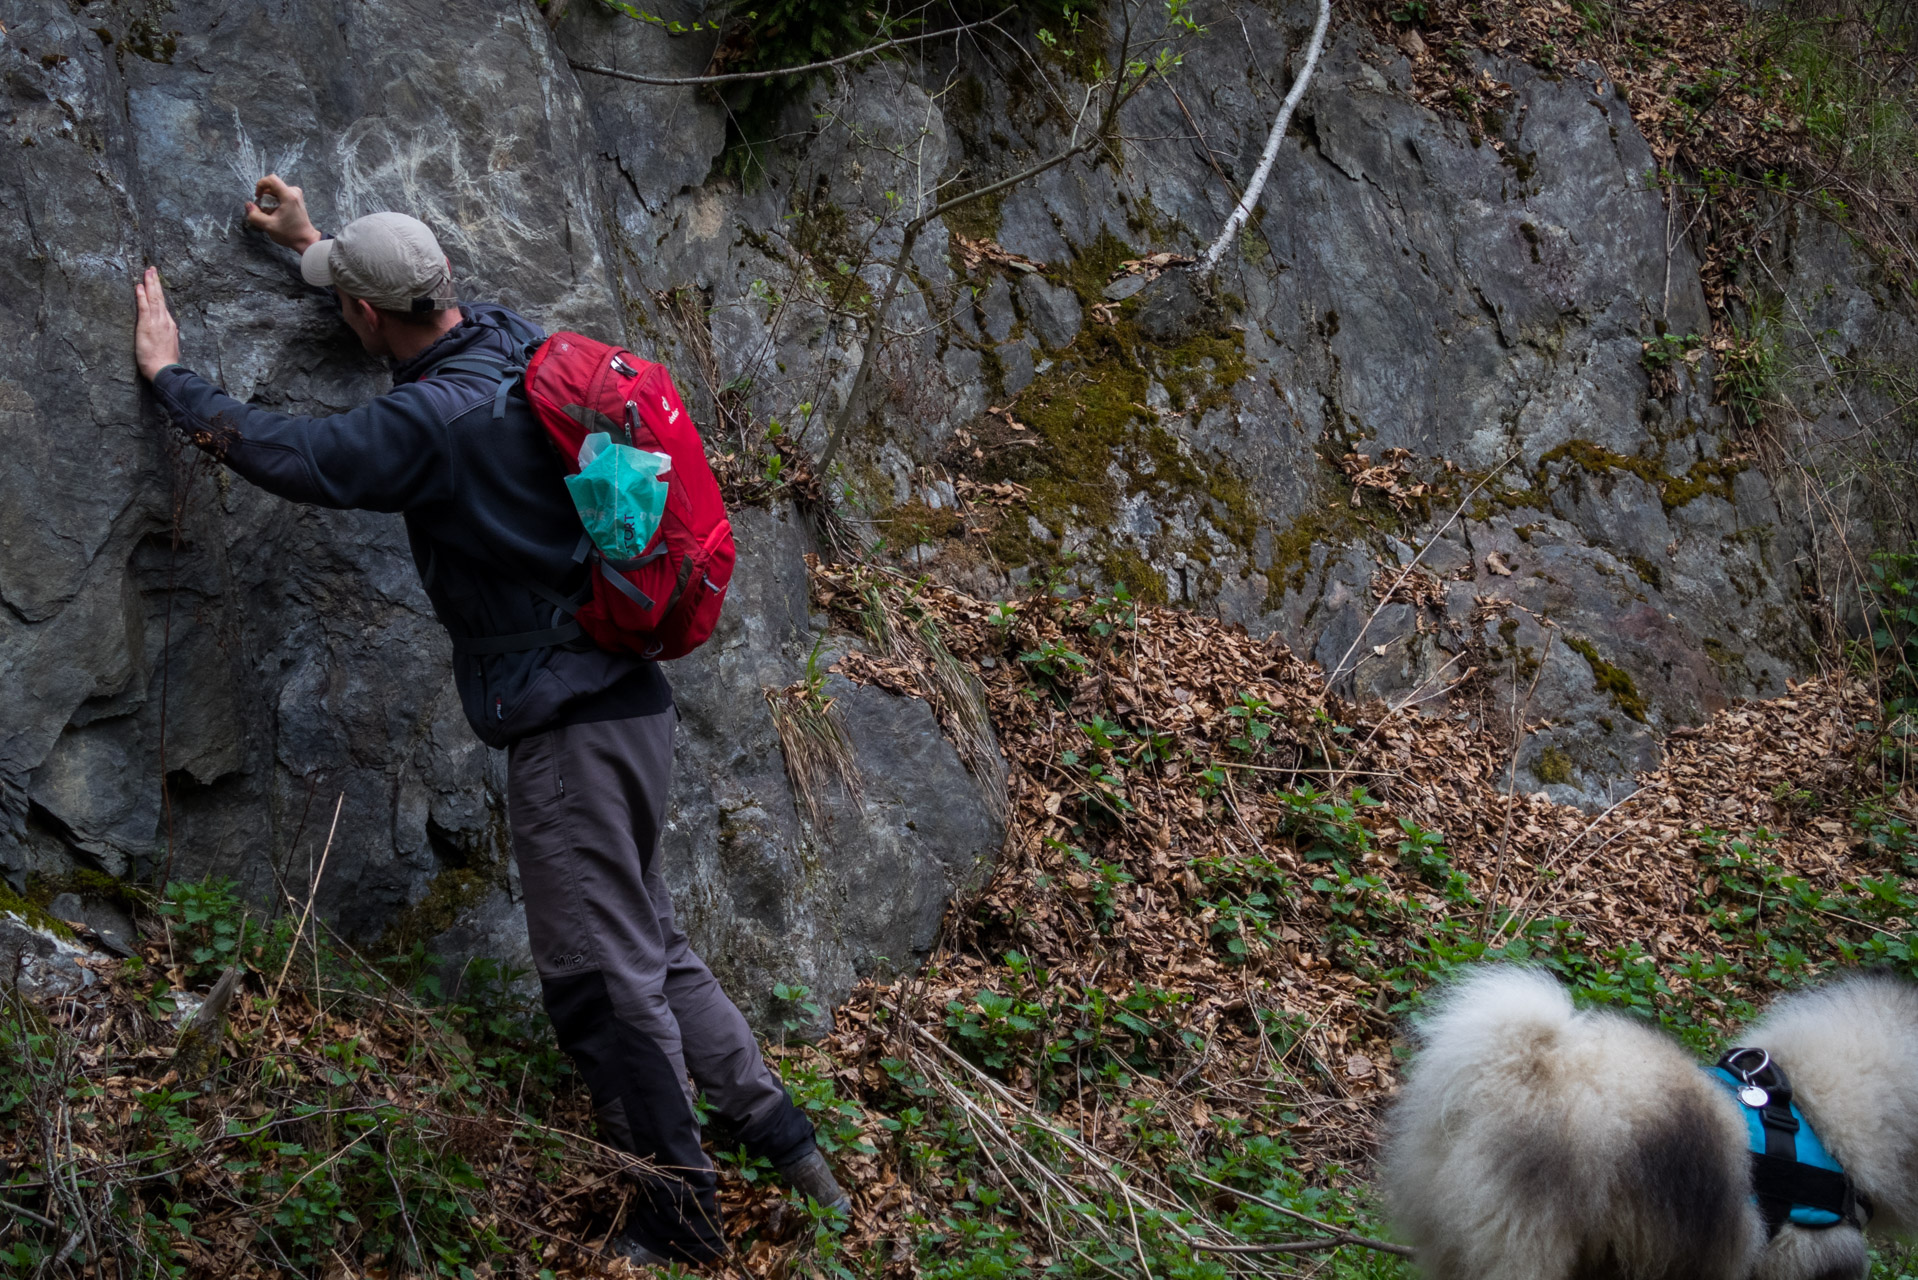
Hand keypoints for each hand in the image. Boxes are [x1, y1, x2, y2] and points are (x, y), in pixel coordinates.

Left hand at [134, 266, 181, 380]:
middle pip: (160, 298)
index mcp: (169, 326)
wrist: (165, 370)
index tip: (155, 282)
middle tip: (152, 269)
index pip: (163, 305)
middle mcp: (165, 321)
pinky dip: (142, 296)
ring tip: (147, 272)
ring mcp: (157, 322)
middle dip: (155, 282)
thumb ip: (168, 336)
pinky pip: (145, 307)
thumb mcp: (170, 347)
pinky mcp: (147, 326)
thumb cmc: (166, 362)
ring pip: (154, 299)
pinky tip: (139, 286)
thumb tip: (169, 331)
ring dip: (150, 284)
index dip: (159, 292)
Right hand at [245, 174, 320, 251]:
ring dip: (269, 198)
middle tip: (263, 208)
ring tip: (269, 212)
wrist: (305, 240)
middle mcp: (294, 193)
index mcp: (289, 196)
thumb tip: (248, 205)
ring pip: (277, 190)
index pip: (271, 179)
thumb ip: (255, 215)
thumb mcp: (268, 226)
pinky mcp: (296, 200)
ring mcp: (296, 195)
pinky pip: (282, 194)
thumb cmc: (290, 234)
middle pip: (273, 185)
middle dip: (264, 195)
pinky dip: (275, 201)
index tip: (258, 196)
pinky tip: (275, 212)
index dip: (261, 184)